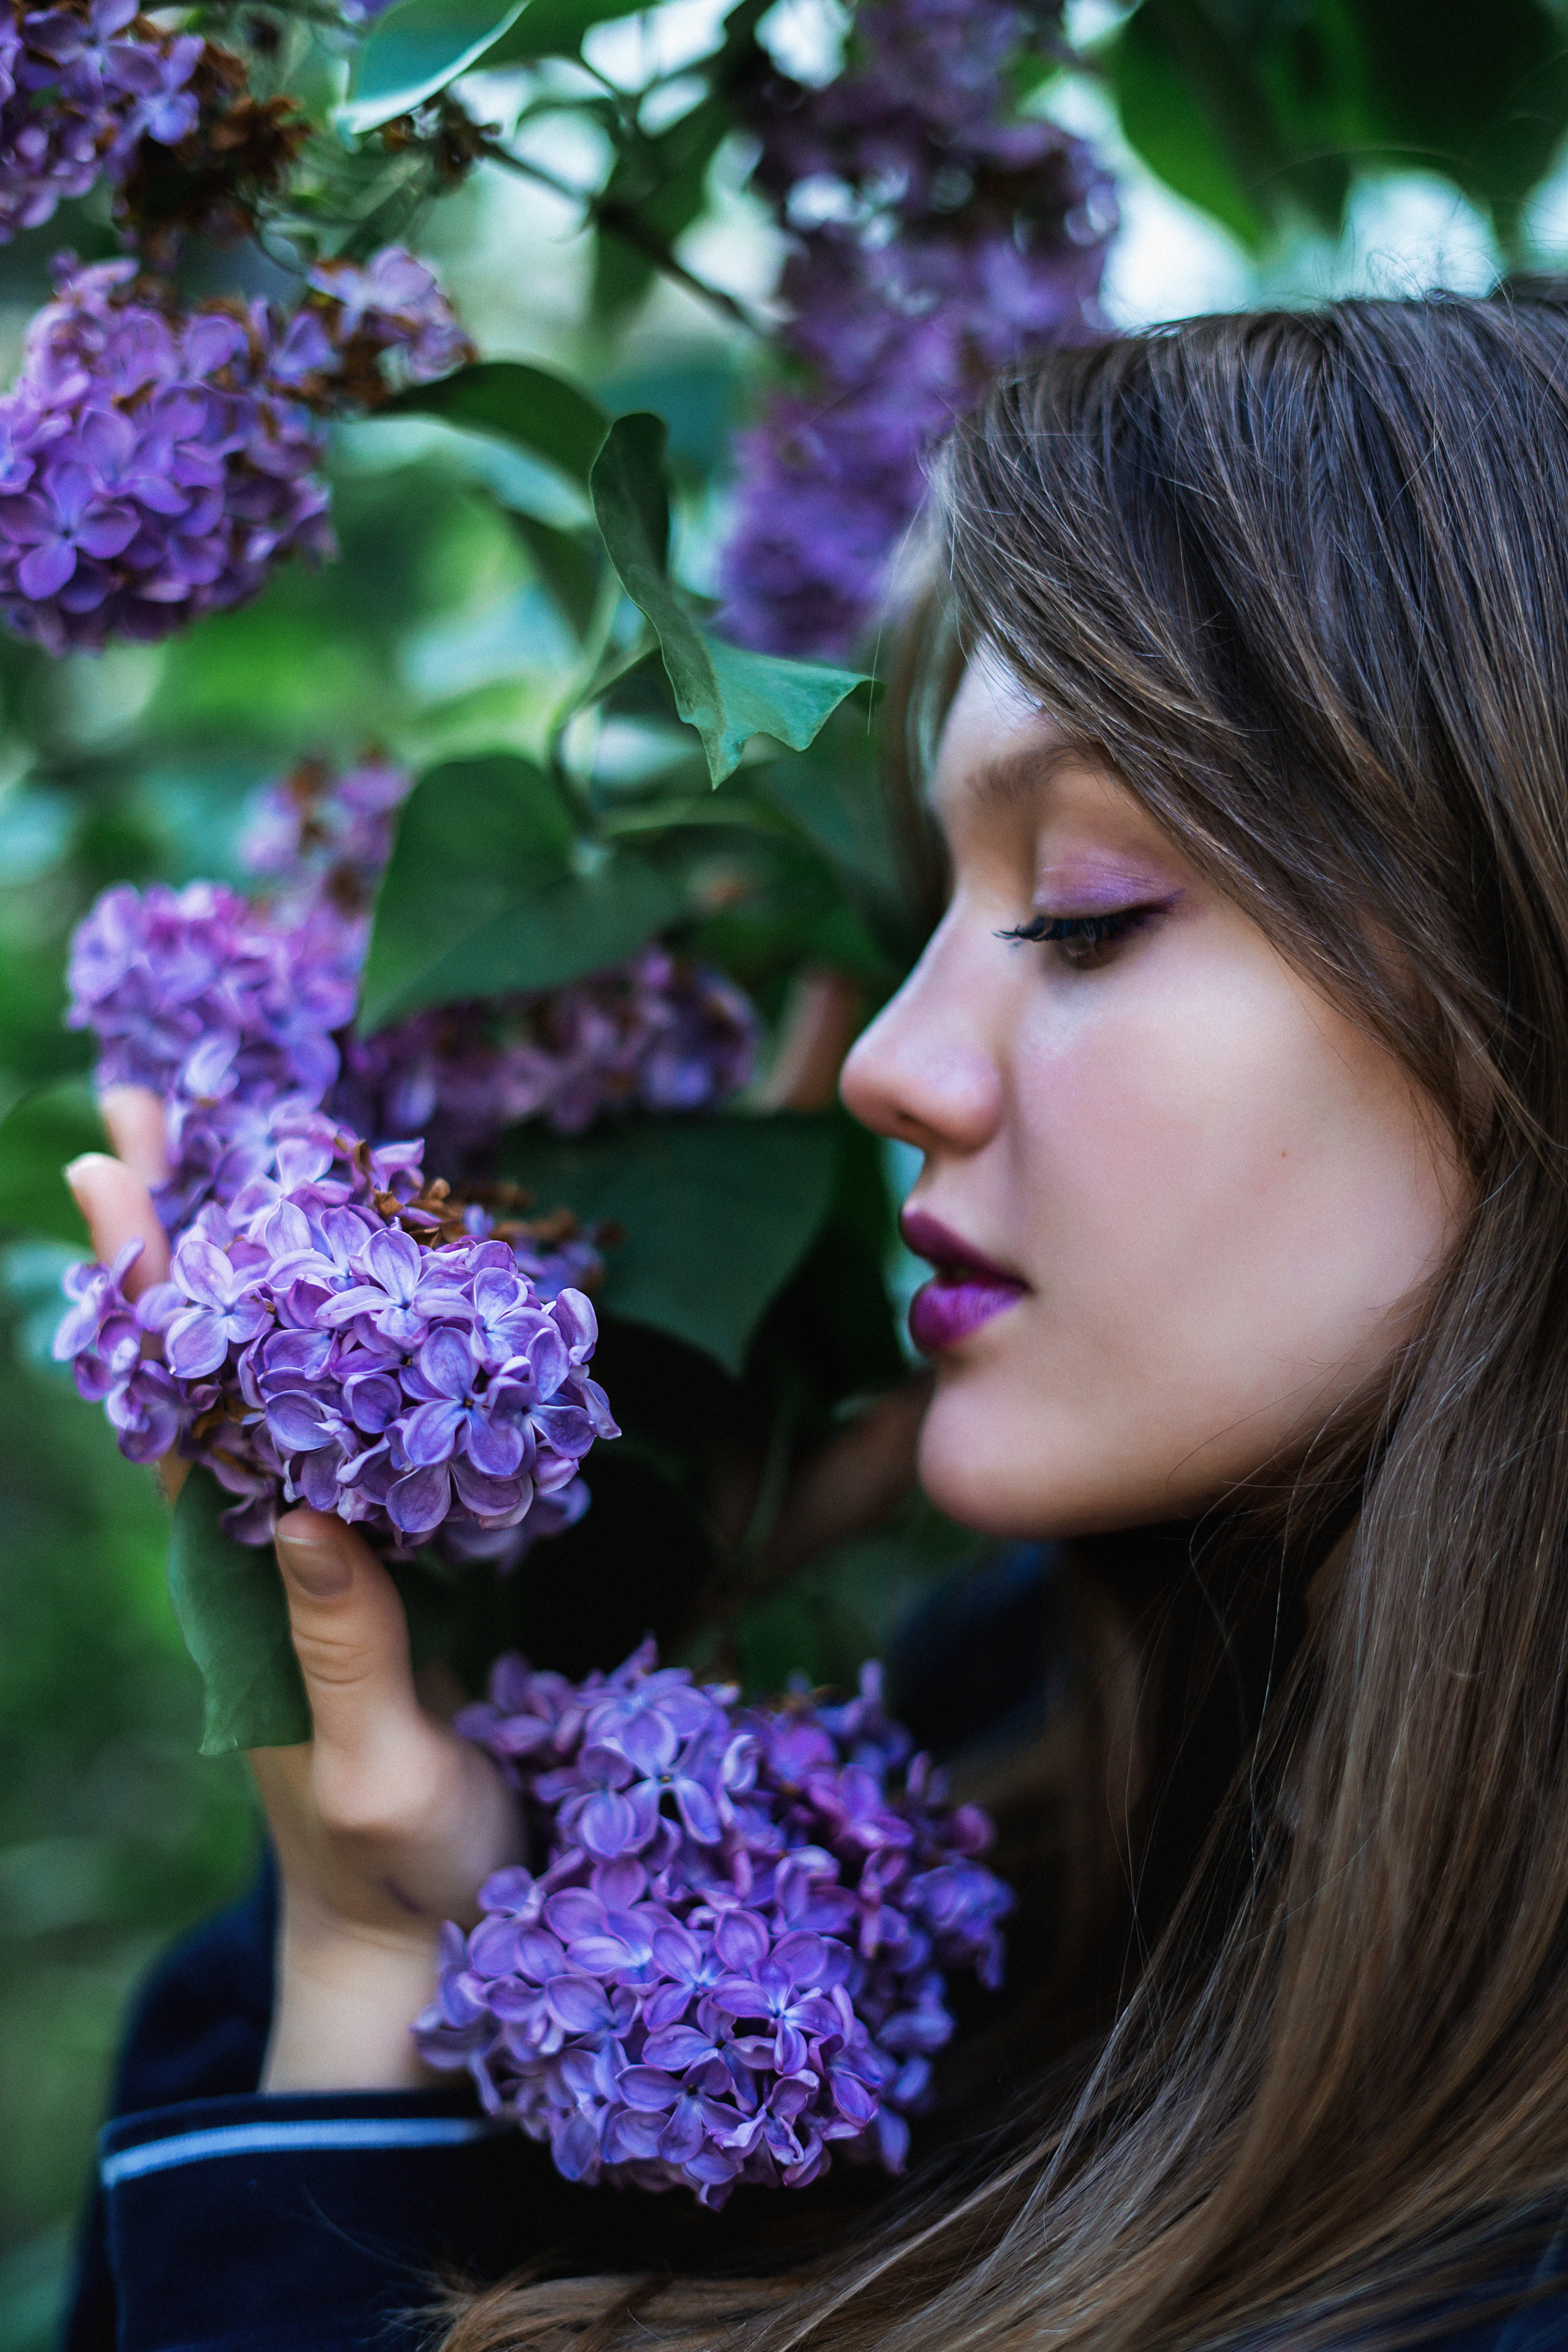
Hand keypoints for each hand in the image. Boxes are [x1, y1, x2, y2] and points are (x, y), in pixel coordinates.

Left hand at [68, 1087, 524, 2091]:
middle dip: (174, 1232)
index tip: (110, 1170)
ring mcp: (319, 1547)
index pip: (175, 1409)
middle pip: (200, 1362)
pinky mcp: (380, 1563)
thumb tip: (308, 1508)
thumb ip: (345, 1651)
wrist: (420, 1931)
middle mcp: (264, 1542)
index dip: (144, 1289)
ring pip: (264, 1376)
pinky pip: (339, 1420)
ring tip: (235, 1142)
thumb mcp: (375, 1771)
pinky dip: (331, 1327)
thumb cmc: (405, 1865)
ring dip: (246, 1258)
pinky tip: (351, 1270)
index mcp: (244, 1579)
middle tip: (154, 1102)